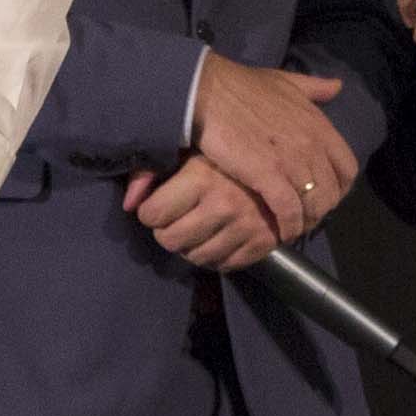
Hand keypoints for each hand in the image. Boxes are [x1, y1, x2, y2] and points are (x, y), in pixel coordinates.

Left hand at [127, 150, 291, 271]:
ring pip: (195, 257)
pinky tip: (216, 239)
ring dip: (189, 247)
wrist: (287, 159)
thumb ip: (152, 171)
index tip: (156, 206)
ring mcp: (244, 227)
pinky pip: (224, 265)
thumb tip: (128, 203)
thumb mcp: (190, 150)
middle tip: (173, 221)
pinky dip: (215, 257)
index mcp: (200, 179)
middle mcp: (222, 205)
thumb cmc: (229, 150)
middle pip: (170, 240)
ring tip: (194, 229)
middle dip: (166, 232)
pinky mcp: (262, 243)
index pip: (152, 214)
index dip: (150, 212)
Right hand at [190, 54, 355, 245]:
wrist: (208, 91)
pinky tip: (280, 232)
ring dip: (305, 221)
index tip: (324, 194)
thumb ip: (314, 88)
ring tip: (292, 227)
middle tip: (304, 216)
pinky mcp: (268, 175)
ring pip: (313, 205)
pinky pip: (289, 211)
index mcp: (319, 125)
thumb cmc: (243, 86)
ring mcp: (291, 161)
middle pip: (332, 192)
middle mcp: (312, 145)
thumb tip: (337, 86)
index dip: (339, 187)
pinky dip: (288, 226)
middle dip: (321, 209)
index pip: (347, 169)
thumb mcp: (286, 81)